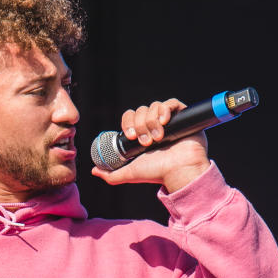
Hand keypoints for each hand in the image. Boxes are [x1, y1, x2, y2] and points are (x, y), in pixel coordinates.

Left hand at [90, 99, 210, 193]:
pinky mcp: (183, 117)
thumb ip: (111, 174)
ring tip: (158, 139)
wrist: (178, 172)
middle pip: (140, 111)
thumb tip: (94, 171)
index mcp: (143, 133)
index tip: (130, 136)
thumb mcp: (130, 173)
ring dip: (152, 122)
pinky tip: (164, 122)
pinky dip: (164, 109)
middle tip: (146, 142)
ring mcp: (170, 121)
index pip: (130, 117)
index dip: (127, 123)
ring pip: (153, 107)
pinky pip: (170, 103)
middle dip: (140, 126)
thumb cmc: (157, 173)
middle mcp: (155, 125)